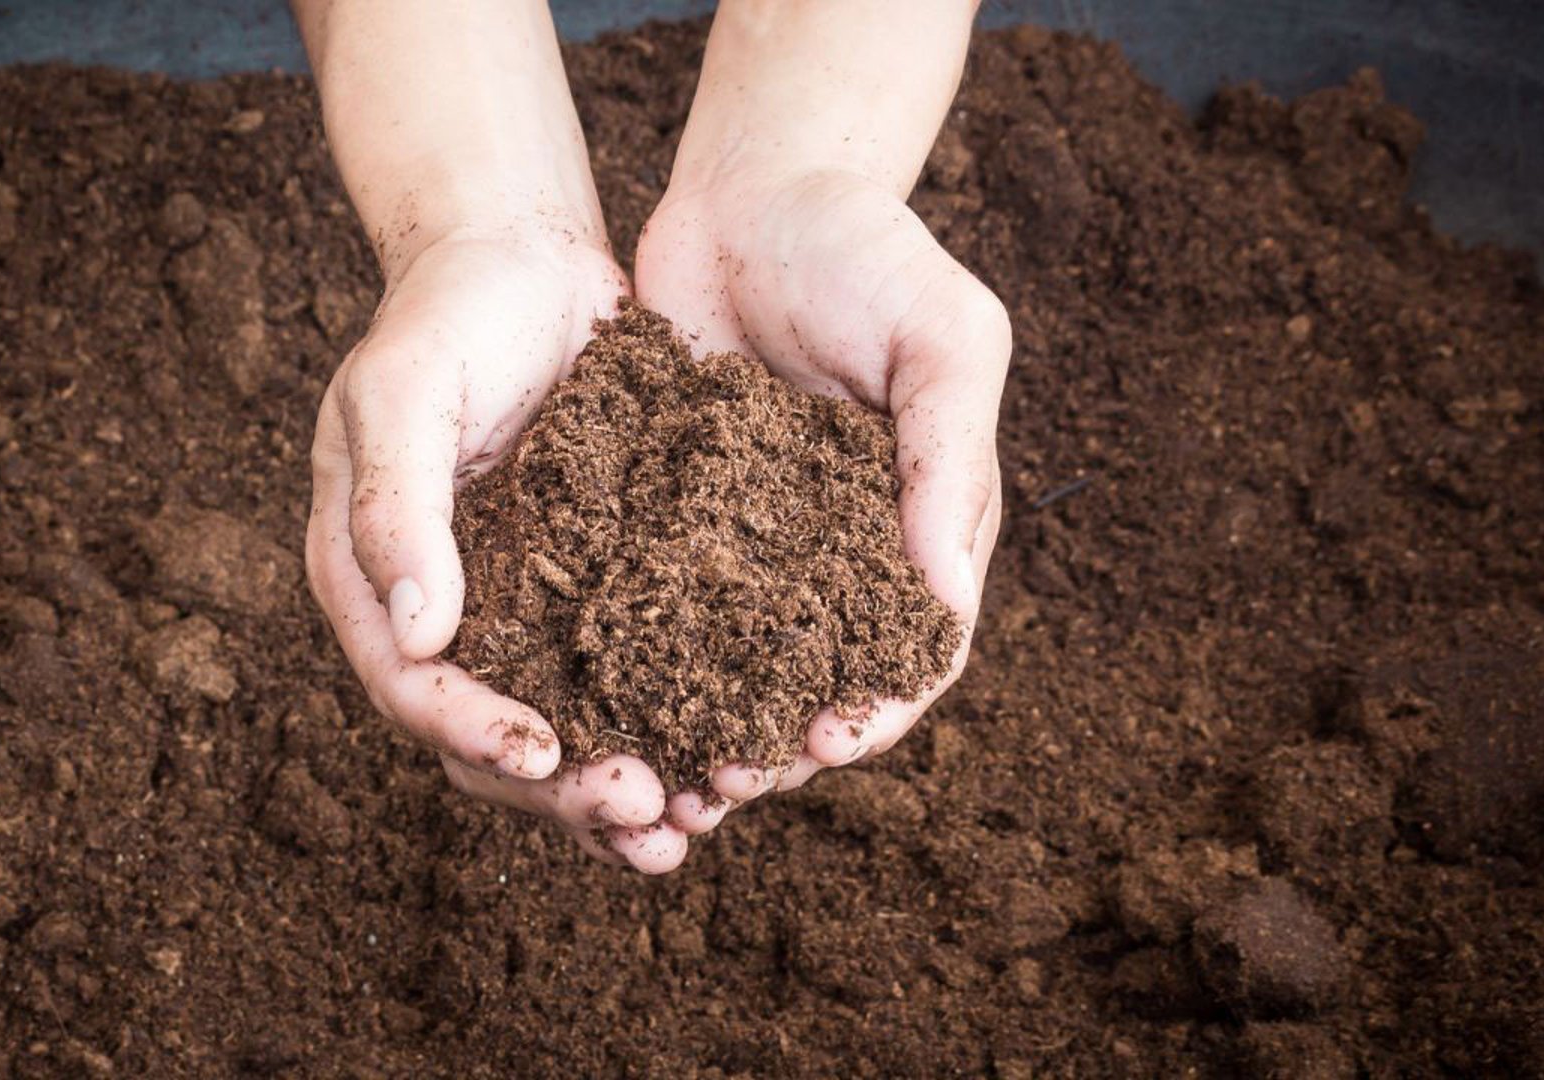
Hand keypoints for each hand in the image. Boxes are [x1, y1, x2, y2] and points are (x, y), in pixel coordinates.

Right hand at [305, 227, 690, 872]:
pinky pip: (618, 683)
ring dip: (612, 791)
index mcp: (371, 579)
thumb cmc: (448, 313)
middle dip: (559, 788)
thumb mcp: (405, 390)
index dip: (474, 731)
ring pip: (557, 731)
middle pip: (484, 738)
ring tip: (685, 827)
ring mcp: (515, 610)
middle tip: (644, 810)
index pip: (411, 688)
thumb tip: (415, 633)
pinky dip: (660, 729)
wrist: (522, 258)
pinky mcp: (586, 593)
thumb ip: (395, 505)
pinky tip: (717, 763)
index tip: (546, 754)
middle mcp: (441, 615)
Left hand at [635, 162, 1009, 827]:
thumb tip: (947, 602)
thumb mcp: (942, 337)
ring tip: (657, 779)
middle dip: (776, 746)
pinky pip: (654, 605)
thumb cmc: (867, 251)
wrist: (754, 187)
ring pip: (728, 665)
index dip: (878, 709)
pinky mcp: (670, 519)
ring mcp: (750, 543)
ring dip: (699, 727)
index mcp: (920, 527)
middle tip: (723, 786)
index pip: (912, 651)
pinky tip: (596, 699)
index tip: (830, 744)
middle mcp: (836, 554)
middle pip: (814, 681)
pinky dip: (635, 660)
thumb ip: (947, 459)